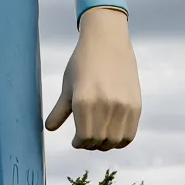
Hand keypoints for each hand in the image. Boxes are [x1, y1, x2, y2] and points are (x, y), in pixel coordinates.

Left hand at [45, 6, 140, 149]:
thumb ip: (59, 110)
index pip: (83, 138)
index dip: (79, 143)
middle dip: (90, 145)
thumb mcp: (68, 85)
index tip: (76, 141)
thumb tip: (48, 128)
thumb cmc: (82, 61)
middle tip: (86, 140)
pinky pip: (129, 133)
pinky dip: (121, 140)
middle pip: (98, 141)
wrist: (107, 40)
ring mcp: (122, 105)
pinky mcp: (135, 104)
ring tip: (99, 138)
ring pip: (115, 141)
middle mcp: (104, 105)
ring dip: (106, 144)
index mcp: (83, 101)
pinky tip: (113, 134)